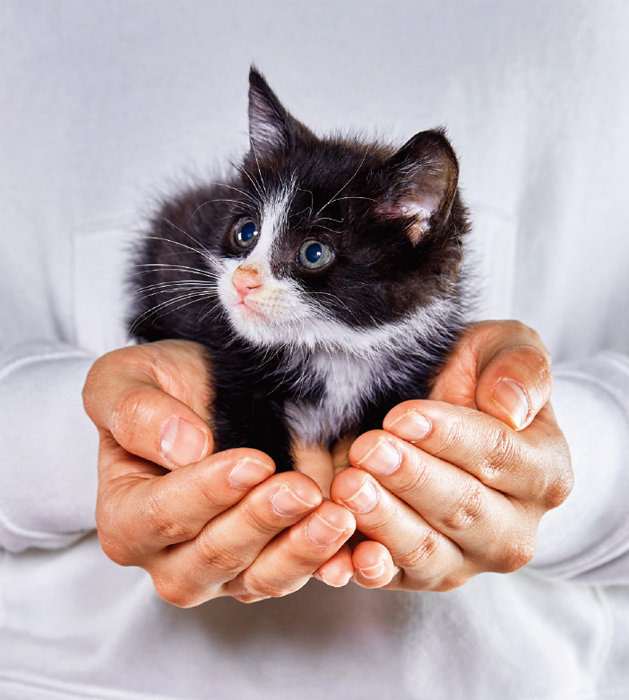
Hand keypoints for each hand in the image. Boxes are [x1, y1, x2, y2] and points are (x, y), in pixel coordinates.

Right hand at [83, 340, 354, 605]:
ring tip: (336, 516)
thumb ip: (135, 412)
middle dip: (261, 522)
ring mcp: (222, 569)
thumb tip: (182, 449)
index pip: (162, 517)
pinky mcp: (267, 564)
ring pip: (261, 577)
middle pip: (213, 557)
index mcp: (126, 517)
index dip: (208, 493)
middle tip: (300, 489)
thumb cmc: (162, 388)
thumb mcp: (126, 380)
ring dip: (301, 550)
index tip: (253, 461)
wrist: (208, 393)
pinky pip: (298, 574)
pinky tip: (356, 545)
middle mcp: (170, 557)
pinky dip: (329, 562)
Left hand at [330, 321, 572, 589]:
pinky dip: (367, 570)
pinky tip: (342, 558)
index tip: (403, 416)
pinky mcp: (424, 573)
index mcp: (544, 472)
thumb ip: (520, 368)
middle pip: (463, 508)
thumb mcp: (506, 350)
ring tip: (348, 488)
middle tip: (369, 449)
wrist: (447, 419)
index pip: (498, 454)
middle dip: (411, 478)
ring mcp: (468, 558)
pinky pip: (396, 577)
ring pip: (427, 549)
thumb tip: (510, 406)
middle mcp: (513, 527)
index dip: (449, 437)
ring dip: (384, 521)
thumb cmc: (476, 379)